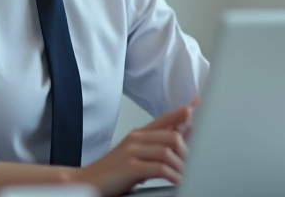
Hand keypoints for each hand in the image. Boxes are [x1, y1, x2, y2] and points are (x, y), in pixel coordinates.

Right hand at [72, 96, 199, 196]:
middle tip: (196, 164)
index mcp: (139, 134)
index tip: (197, 104)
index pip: (165, 118)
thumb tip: (182, 133)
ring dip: (182, 166)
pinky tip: (178, 181)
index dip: (182, 112)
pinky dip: (172, 175)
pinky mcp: (129, 167)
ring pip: (168, 151)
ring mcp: (132, 151)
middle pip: (172, 135)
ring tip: (189, 176)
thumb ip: (158, 144)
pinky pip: (159, 168)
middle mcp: (136, 138)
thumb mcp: (137, 154)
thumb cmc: (113, 171)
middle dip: (188, 150)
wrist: (86, 181)